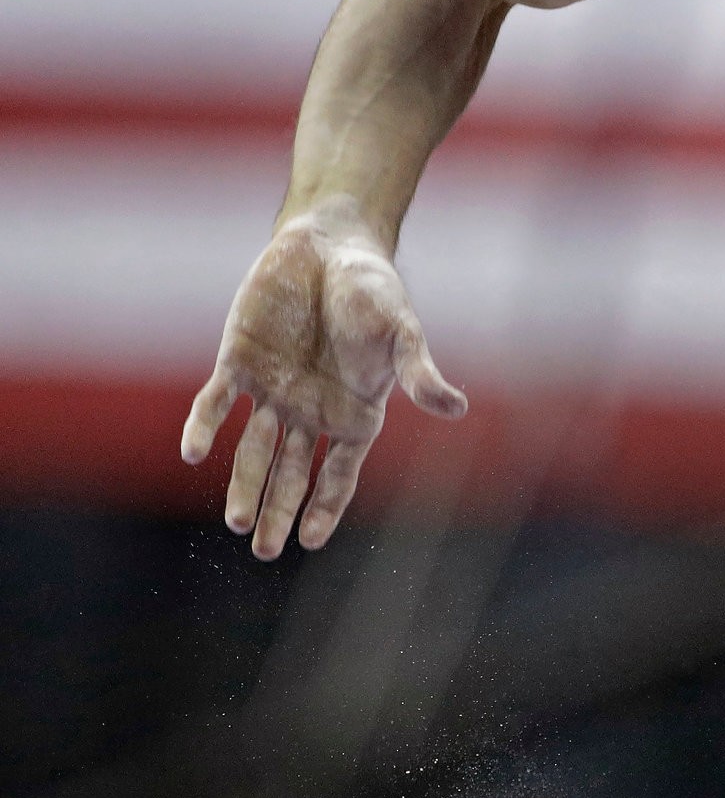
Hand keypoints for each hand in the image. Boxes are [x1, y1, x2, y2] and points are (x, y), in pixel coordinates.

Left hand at [180, 204, 467, 558]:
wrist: (331, 245)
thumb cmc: (375, 290)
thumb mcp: (402, 330)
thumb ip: (418, 372)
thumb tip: (457, 408)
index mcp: (353, 412)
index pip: (338, 472)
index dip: (324, 507)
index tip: (308, 543)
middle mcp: (310, 410)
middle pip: (291, 473)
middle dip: (278, 511)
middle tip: (264, 551)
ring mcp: (271, 389)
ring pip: (252, 450)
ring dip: (243, 485)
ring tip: (237, 522)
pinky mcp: (238, 362)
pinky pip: (215, 403)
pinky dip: (204, 426)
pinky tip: (194, 451)